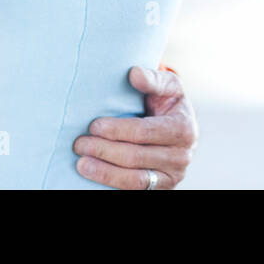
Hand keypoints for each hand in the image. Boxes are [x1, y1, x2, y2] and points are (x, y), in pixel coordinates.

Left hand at [73, 66, 197, 188]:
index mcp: (184, 128)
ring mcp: (172, 177)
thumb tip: (134, 73)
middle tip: (79, 144)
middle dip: (104, 150)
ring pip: (134, 180)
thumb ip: (153, 79)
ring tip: (81, 163)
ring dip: (104, 172)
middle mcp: (181, 157)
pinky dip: (111, 183)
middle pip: (135, 157)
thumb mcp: (167, 86)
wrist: (178, 127)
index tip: (94, 125)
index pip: (144, 132)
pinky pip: (134, 190)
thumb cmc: (167, 102)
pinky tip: (94, 174)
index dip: (117, 130)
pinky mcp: (161, 189)